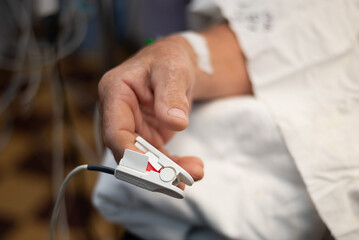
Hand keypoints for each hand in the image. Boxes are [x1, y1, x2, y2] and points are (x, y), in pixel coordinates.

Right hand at [98, 36, 203, 181]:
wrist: (175, 63)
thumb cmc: (169, 59)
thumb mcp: (172, 70)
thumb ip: (171, 94)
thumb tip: (176, 122)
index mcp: (115, 93)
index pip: (115, 132)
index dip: (131, 155)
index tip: (154, 171)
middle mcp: (119, 114)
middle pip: (129, 152)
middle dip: (154, 171)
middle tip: (180, 180)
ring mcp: (133, 128)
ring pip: (143, 160)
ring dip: (167, 173)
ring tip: (196, 172)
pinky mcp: (147, 136)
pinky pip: (157, 158)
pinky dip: (174, 167)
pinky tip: (193, 168)